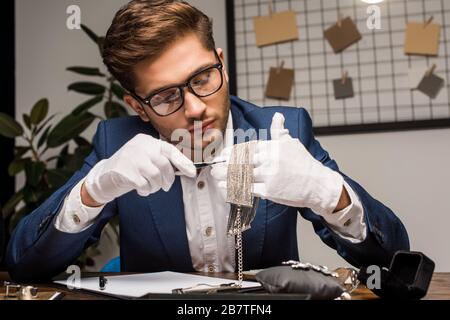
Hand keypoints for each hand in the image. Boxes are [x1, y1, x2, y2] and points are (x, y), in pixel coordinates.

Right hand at [83, 133, 195, 204]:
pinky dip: (146, 191)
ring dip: (156, 186)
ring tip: (150, 188)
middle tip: (165, 186)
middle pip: (164, 164)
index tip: (192, 172)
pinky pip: (144, 184)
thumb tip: (186, 168)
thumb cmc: (130, 168)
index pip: (170, 149)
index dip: (183, 162)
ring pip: (156, 175)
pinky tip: (141, 190)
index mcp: (146, 140)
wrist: (104, 176)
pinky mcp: (124, 171)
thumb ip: (162, 160)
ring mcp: (131, 158)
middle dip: (168, 179)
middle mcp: (139, 146)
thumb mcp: (146, 158)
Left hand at [211, 113, 343, 214]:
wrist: (317, 183)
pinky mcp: (269, 191)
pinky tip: (226, 188)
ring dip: (225, 176)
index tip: (221, 155)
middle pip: (239, 160)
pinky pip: (246, 189)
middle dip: (224, 164)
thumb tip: (277, 116)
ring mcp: (268, 175)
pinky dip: (234, 188)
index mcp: (272, 146)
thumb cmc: (303, 163)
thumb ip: (279, 131)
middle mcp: (269, 159)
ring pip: (240, 175)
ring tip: (216, 176)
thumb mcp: (291, 143)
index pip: (246, 147)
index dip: (231, 152)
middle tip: (214, 167)